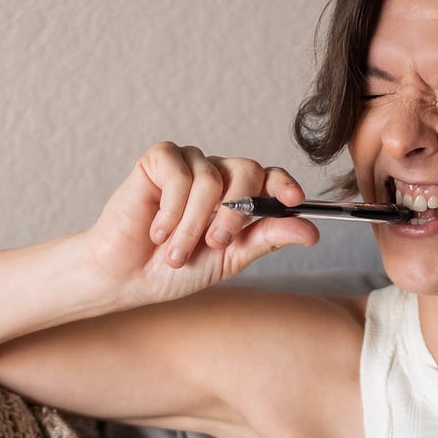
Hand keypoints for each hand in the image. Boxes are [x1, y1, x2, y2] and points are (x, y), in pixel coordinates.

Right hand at [84, 142, 319, 306]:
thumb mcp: (229, 258)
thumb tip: (311, 231)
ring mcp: (188, 164)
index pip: (269, 178)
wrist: (127, 277)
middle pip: (246, 170)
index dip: (284, 184)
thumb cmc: (174, 269)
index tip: (294, 200)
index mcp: (238, 195)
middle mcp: (216, 174)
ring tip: (175, 251)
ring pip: (210, 180)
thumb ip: (266, 238)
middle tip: (215, 243)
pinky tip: (156, 230)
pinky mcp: (158, 160)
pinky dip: (171, 209)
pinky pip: (179, 174)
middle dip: (236, 212)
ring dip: (193, 225)